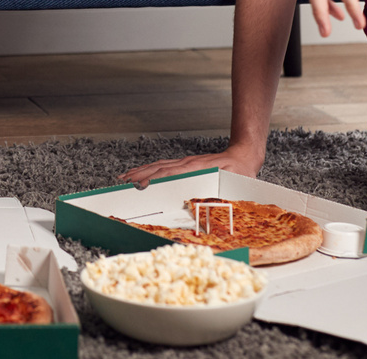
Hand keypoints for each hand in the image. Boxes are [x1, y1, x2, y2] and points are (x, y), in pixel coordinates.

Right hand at [118, 143, 264, 187]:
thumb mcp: (233, 186)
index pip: (171, 174)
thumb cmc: (240, 172)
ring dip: (141, 171)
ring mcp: (186, 162)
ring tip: (126, 177)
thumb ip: (225, 198)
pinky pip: (164, 165)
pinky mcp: (186, 163)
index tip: (141, 185)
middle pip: (159, 168)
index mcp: (197, 169)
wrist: (243, 155)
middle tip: (123, 181)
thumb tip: (215, 211)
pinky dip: (150, 168)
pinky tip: (143, 173)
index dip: (154, 179)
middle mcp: (188, 164)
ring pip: (159, 165)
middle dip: (139, 174)